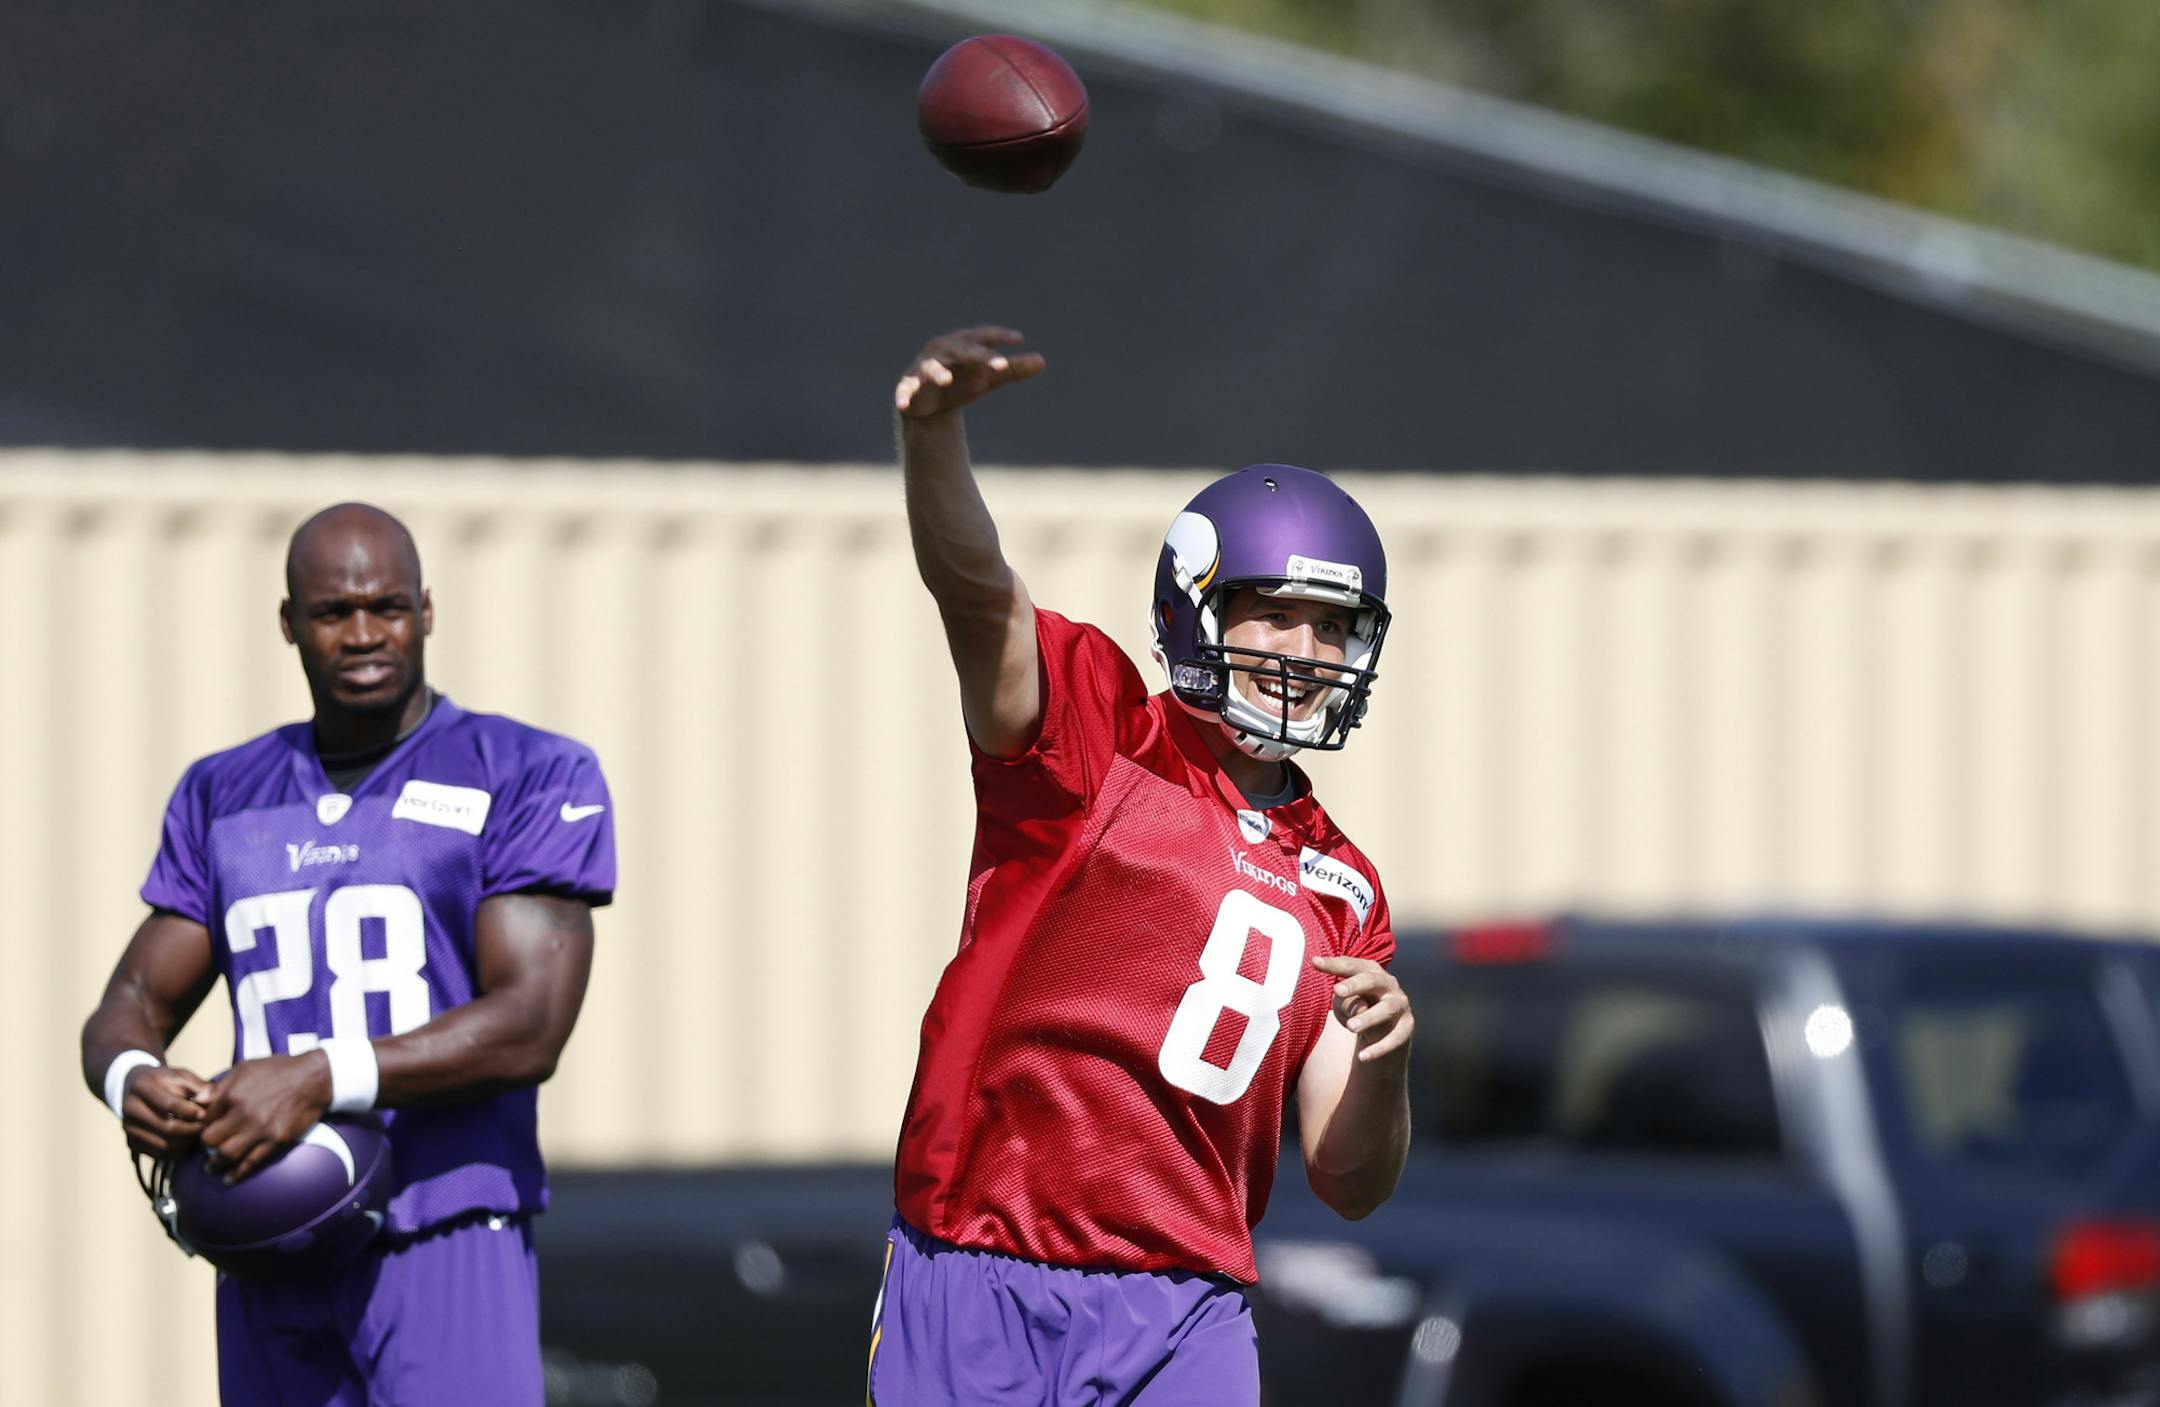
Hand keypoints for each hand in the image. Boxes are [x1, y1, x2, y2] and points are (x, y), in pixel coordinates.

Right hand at [120, 1065, 213, 1159]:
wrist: (134, 1089)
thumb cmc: (164, 1081)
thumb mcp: (180, 1075)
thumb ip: (198, 1086)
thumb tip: (211, 1100)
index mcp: (142, 1087)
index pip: (168, 1104)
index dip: (190, 1111)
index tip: (204, 1114)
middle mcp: (130, 1109)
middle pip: (166, 1127)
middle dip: (191, 1129)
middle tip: (205, 1127)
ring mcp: (129, 1128)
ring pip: (163, 1145)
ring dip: (186, 1142)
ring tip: (198, 1134)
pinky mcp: (132, 1143)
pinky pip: (159, 1154)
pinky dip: (177, 1152)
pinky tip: (187, 1142)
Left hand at [199, 1052, 332, 1182]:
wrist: (315, 1078)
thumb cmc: (279, 1070)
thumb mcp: (245, 1068)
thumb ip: (220, 1086)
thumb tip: (197, 1101)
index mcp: (232, 1094)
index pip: (204, 1119)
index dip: (201, 1126)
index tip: (203, 1131)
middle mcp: (242, 1114)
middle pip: (210, 1139)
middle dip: (205, 1145)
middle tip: (206, 1149)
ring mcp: (260, 1129)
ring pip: (226, 1154)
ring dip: (216, 1164)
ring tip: (212, 1167)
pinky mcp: (276, 1140)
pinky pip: (252, 1162)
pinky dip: (238, 1173)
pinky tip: (230, 1179)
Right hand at [894, 326, 1045, 419]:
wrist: (930, 404)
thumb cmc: (962, 383)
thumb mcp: (989, 378)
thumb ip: (1013, 370)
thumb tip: (1042, 361)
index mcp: (964, 344)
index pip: (983, 336)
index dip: (999, 336)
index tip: (1019, 339)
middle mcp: (943, 350)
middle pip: (962, 350)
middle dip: (979, 357)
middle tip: (1000, 367)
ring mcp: (923, 366)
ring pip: (931, 367)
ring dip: (937, 373)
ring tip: (946, 381)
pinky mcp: (908, 384)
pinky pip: (905, 388)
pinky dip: (904, 394)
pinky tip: (904, 404)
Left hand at [1311, 955, 1413, 1065]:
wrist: (1382, 1033)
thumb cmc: (1357, 1009)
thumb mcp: (1344, 1003)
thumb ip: (1345, 1002)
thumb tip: (1358, 1007)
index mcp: (1371, 972)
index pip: (1353, 966)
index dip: (1335, 964)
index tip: (1315, 963)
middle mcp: (1389, 985)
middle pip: (1373, 980)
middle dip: (1356, 984)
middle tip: (1338, 991)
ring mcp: (1400, 1005)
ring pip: (1387, 1009)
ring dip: (1369, 1017)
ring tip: (1351, 1026)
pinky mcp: (1406, 1027)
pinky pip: (1394, 1038)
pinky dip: (1379, 1048)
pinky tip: (1363, 1056)